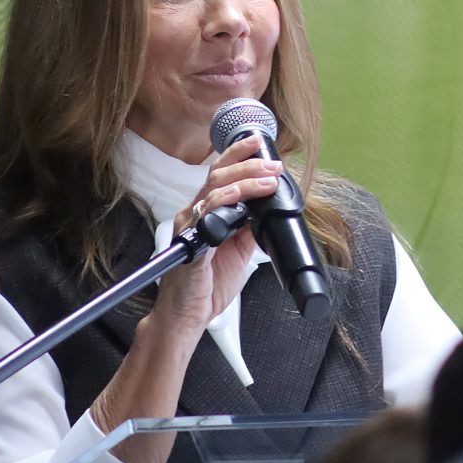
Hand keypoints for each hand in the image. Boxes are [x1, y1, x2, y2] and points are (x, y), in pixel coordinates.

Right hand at [149, 133, 283, 333]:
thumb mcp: (238, 250)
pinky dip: (224, 202)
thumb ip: (249, 227)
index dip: (240, 156)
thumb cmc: (207, 284)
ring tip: (269, 179)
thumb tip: (268, 207)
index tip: (262, 146)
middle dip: (248, 163)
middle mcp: (193, 214)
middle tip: (274, 164)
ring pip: (214, 189)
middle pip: (218, 174)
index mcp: (204, 213)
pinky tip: (241, 198)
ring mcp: (189, 226)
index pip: (221, 174)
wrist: (188, 315)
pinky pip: (205, 215)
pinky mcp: (190, 242)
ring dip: (245, 180)